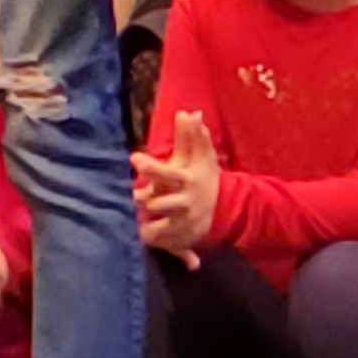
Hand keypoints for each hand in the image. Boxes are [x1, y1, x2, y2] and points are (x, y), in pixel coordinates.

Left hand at [131, 107, 220, 257]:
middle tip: (131, 198)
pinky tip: (141, 243)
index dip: (151, 167)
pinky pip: (165, 245)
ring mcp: (182, 222)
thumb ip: (193, 136)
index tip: (133, 158)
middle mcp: (183, 203)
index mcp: (185, 181)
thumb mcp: (201, 157)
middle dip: (147, 201)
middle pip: (162, 204)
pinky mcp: (180, 238)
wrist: (225, 209)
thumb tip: (187, 112)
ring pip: (162, 229)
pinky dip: (156, 245)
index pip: (167, 173)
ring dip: (149, 230)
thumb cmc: (204, 177)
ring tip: (133, 228)